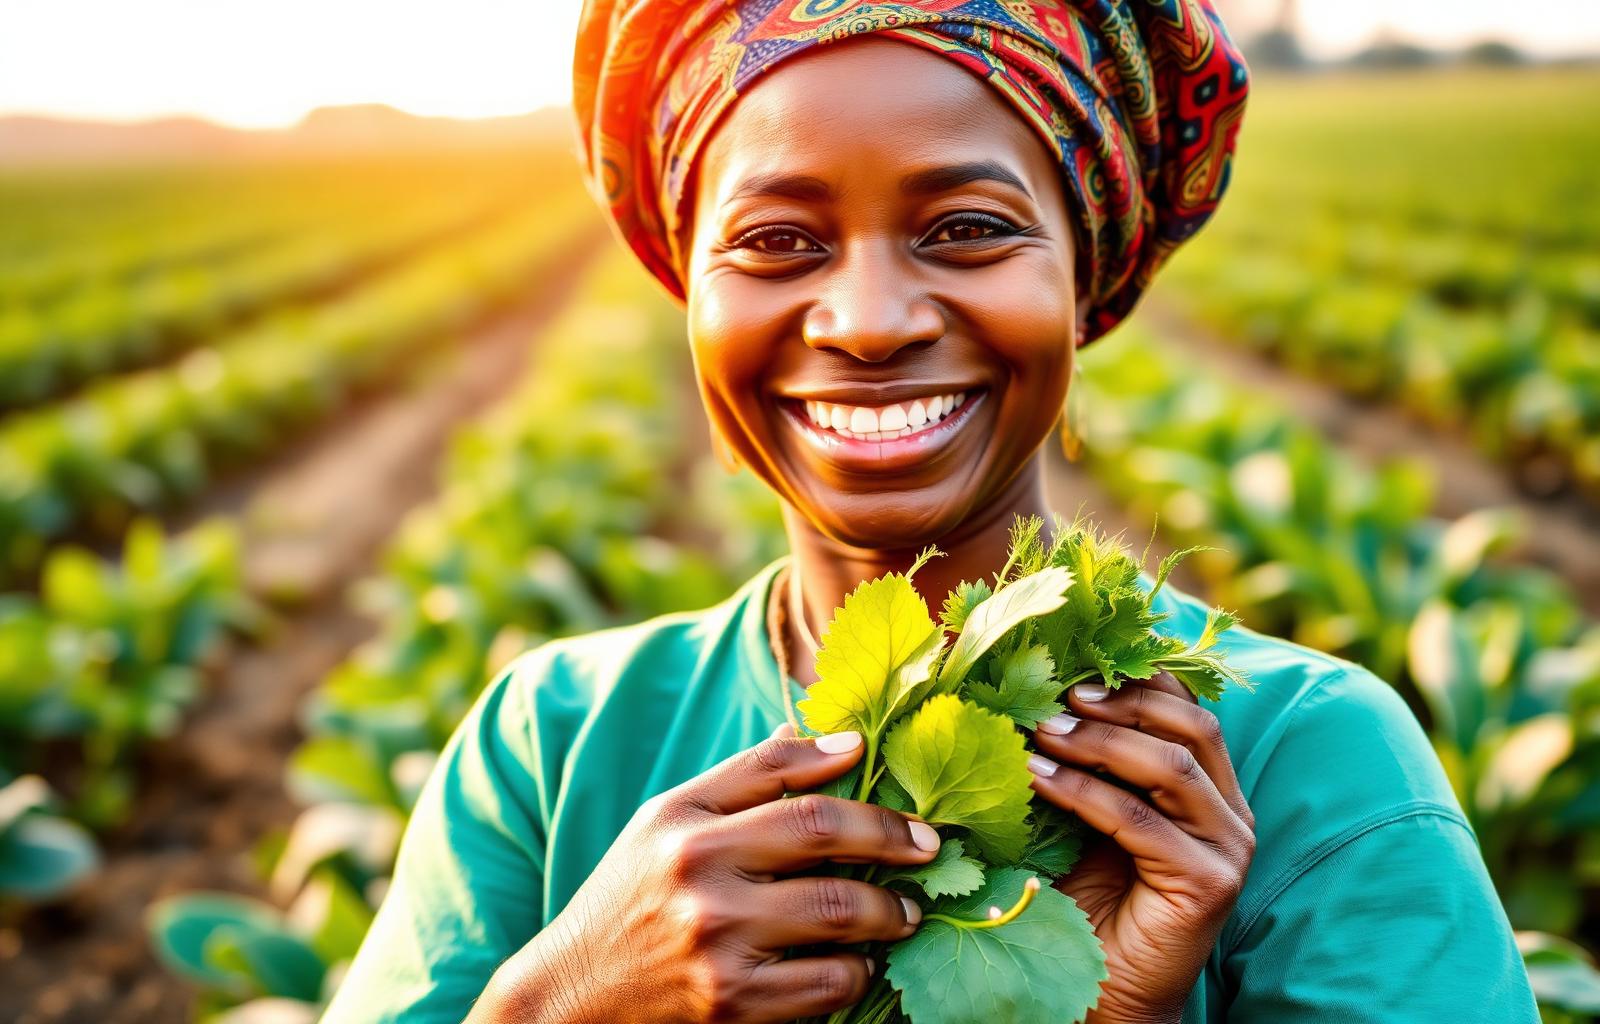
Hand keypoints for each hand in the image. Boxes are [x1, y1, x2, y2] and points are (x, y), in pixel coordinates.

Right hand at [473, 723, 941, 1023]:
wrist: (570, 999)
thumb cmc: (631, 897)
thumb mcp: (670, 820)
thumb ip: (749, 776)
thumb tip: (842, 742)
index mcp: (686, 824)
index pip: (790, 788)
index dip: (857, 786)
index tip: (900, 796)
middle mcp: (699, 878)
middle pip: (823, 844)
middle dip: (893, 845)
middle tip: (928, 852)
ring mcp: (717, 945)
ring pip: (838, 916)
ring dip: (889, 915)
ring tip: (904, 914)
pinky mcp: (732, 1007)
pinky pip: (827, 985)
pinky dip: (857, 972)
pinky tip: (861, 964)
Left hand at [1025, 671, 1255, 1023]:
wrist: (1103, 993)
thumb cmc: (1087, 902)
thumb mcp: (1089, 815)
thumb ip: (1089, 762)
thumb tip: (1037, 694)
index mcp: (1210, 789)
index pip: (1189, 709)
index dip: (1136, 681)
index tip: (1072, 670)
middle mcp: (1231, 814)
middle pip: (1190, 726)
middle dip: (1120, 702)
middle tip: (1056, 695)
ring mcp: (1227, 849)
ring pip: (1169, 766)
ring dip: (1096, 742)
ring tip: (1039, 731)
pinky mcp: (1208, 883)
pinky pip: (1142, 820)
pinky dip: (1084, 791)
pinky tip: (1038, 779)